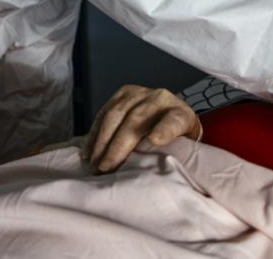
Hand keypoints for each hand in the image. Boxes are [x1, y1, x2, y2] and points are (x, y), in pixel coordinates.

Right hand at [83, 85, 201, 172]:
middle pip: (136, 119)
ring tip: (94, 164)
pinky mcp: (122, 94)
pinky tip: (89, 152)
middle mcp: (160, 98)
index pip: (174, 121)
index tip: (155, 141)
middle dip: (118, 145)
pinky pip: (104, 113)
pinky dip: (94, 134)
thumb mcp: (183, 149)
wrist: (173, 113)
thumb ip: (173, 157)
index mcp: (181, 114)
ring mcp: (139, 93)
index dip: (164, 130)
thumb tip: (155, 179)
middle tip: (105, 168)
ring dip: (101, 141)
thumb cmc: (178, 139)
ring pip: (115, 114)